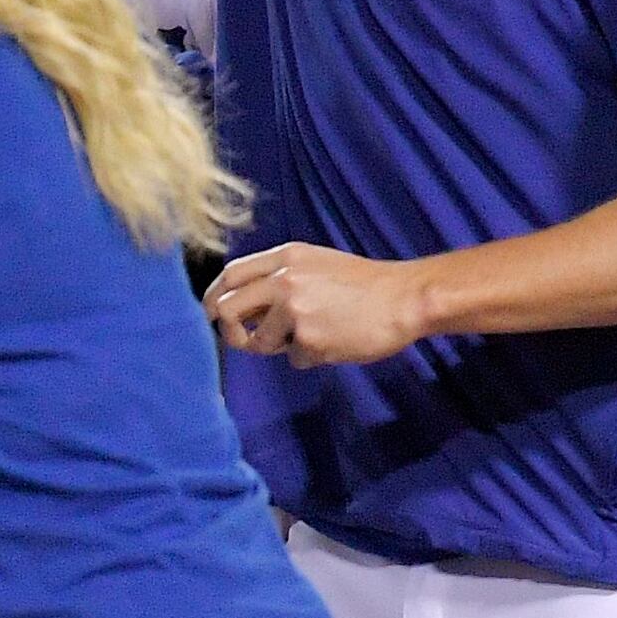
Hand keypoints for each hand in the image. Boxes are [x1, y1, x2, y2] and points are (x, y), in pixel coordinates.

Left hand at [201, 242, 433, 365]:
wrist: (406, 299)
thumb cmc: (363, 285)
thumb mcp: (315, 264)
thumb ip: (278, 278)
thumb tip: (241, 308)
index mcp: (285, 258)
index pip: (229, 275)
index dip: (212, 297)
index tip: (210, 314)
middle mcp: (283, 280)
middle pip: (224, 309)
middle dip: (229, 331)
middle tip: (245, 340)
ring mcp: (295, 310)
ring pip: (258, 341)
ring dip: (279, 347)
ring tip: (313, 335)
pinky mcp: (309, 339)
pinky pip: (294, 359)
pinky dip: (310, 357)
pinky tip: (335, 342)